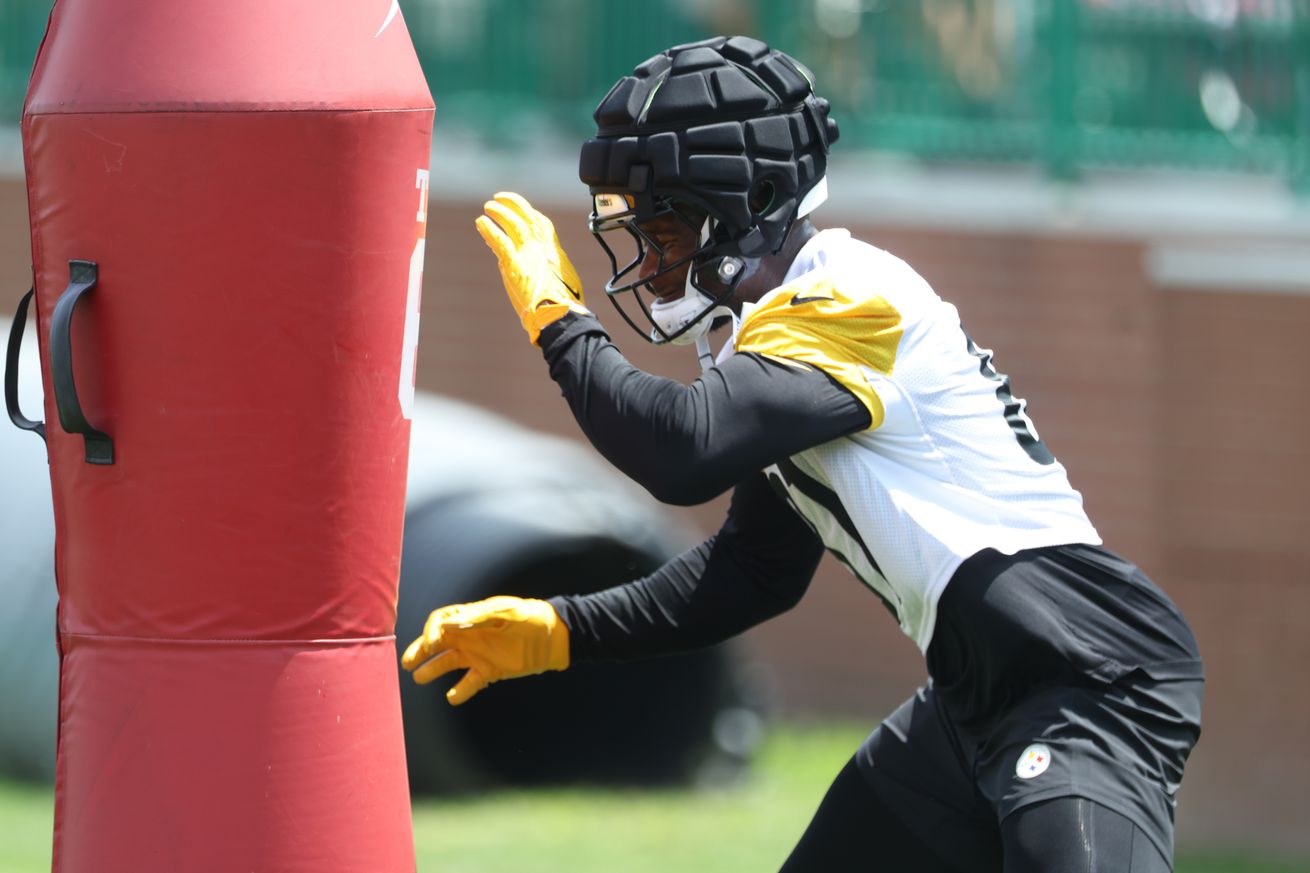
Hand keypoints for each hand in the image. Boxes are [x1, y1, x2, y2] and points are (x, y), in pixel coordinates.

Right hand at [401, 596, 570, 704]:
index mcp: (471, 617)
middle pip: (437, 643)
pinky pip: (470, 683)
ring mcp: (478, 654)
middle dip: (421, 651)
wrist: (553, 637)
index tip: (431, 643)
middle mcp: (469, 636)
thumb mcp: (506, 611)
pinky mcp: (489, 671)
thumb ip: (479, 616)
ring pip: (448, 662)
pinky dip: (460, 691)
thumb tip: (452, 622)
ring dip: (432, 670)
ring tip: (418, 678)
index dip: (431, 631)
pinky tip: (452, 697)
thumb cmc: (530, 617)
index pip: (441, 622)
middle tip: (407, 662)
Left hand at [475, 191, 587, 344]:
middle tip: (499, 198)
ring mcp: (528, 254)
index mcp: (555, 252)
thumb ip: (551, 274)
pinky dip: (489, 230)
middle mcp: (542, 248)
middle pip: (527, 217)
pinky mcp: (514, 263)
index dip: (531, 213)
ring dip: (499, 212)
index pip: (542, 225)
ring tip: (488, 206)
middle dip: (514, 204)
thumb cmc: (565, 307)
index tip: (522, 209)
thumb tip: (543, 279)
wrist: (560, 314)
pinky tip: (480, 222)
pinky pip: (499, 240)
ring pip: (513, 223)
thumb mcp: (563, 283)